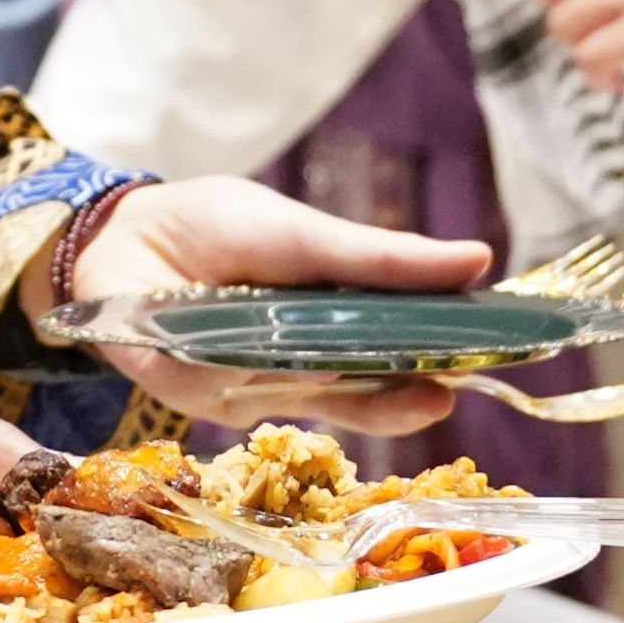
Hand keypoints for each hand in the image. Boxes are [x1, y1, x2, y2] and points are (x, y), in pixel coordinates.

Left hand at [42, 174, 488, 434]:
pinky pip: (254, 393)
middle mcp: (304, 363)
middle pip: (372, 386)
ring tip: (423, 388)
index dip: (451, 349)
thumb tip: (475, 262)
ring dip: (369, 396)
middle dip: (416, 387)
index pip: (405, 343)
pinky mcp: (207, 396)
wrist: (117, 241)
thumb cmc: (215, 225)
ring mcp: (258, 385)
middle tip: (466, 377)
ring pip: (323, 397)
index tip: (507, 345)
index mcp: (335, 320)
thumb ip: (377, 258)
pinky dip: (285, 380)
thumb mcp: (304, 232)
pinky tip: (327, 370)